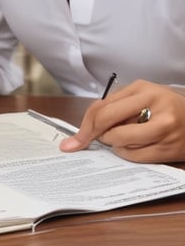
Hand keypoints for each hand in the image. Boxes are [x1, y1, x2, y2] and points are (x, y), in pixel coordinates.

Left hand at [60, 80, 184, 162]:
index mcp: (143, 89)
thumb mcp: (142, 96)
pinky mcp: (169, 148)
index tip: (76, 138)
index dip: (86, 124)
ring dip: (114, 144)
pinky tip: (133, 147)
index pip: (103, 108)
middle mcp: (154, 106)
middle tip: (97, 138)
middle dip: (96, 135)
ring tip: (122, 138)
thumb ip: (115, 105)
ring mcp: (164, 128)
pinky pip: (135, 156)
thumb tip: (86, 126)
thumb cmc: (165, 107)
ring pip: (120, 142)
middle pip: (108, 124)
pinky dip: (127, 154)